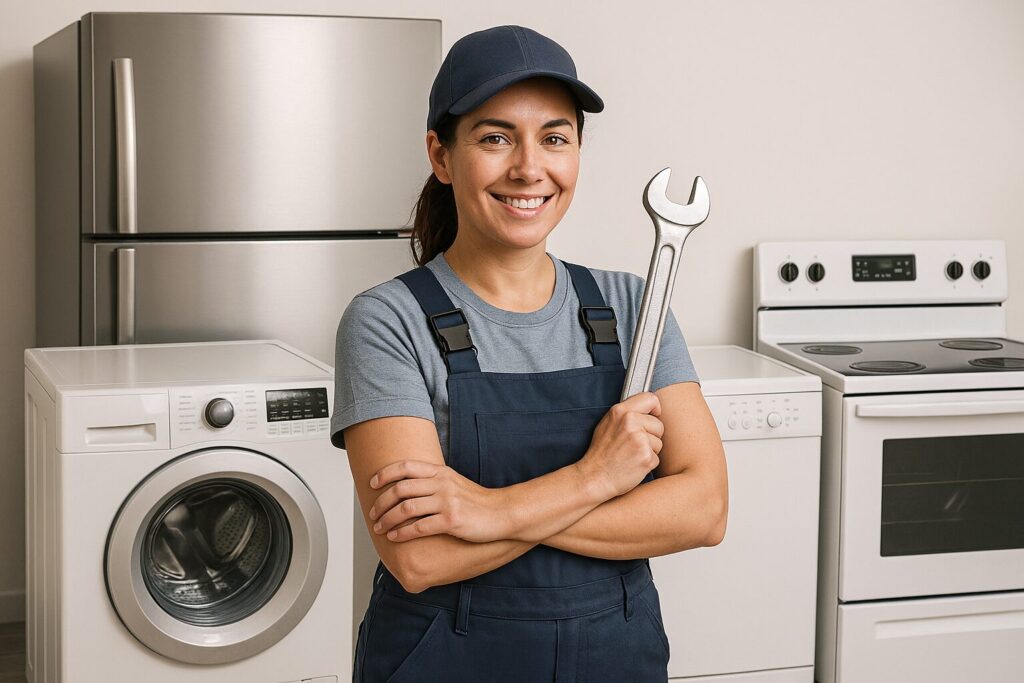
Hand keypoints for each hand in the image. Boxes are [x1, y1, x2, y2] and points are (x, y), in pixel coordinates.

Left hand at [367, 460, 509, 542]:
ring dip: (387, 520)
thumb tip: (408, 487)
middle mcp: (441, 484)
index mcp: (440, 472)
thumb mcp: (454, 482)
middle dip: (381, 503)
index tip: (372, 484)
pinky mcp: (451, 521)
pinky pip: (419, 527)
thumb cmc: (477, 501)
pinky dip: (402, 533)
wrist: (502, 513)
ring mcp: (447, 502)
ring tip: (379, 528)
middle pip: (400, 489)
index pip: (405, 467)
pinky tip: (395, 538)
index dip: (385, 474)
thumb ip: (433, 481)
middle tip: (373, 514)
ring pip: (406, 509)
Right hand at [577, 392, 663, 499]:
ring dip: (650, 450)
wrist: (594, 477)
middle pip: (659, 424)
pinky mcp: (646, 457)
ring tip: (631, 455)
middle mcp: (631, 422)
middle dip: (651, 435)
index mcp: (621, 411)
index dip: (655, 409)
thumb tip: (647, 408)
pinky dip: (648, 463)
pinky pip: (657, 458)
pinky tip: (634, 464)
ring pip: (659, 442)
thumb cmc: (601, 453)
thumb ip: (626, 414)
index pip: (651, 399)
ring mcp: (639, 440)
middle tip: (633, 444)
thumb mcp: (607, 424)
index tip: (653, 416)